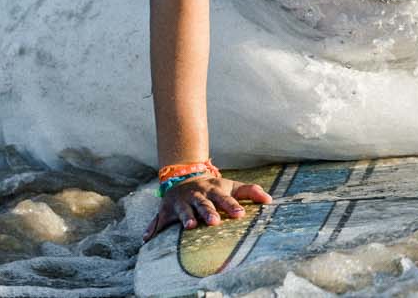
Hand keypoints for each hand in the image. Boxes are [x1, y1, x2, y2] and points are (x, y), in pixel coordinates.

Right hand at [143, 173, 271, 240]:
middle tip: (215, 222)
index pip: (225, 198)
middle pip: (204, 204)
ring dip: (185, 218)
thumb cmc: (213, 187)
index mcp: (213, 190)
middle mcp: (197, 196)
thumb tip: (270, 201)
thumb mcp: (231, 185)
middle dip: (209, 212)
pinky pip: (157, 221)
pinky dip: (151, 229)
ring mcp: (181, 203)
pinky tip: (147, 239)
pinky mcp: (166, 210)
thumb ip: (250, 191)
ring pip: (183, 211)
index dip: (232, 206)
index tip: (240, 214)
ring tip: (190, 226)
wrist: (183, 176)